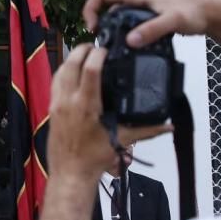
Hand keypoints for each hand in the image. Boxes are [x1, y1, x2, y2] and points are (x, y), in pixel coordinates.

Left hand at [48, 44, 170, 182]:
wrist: (70, 174)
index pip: (90, 69)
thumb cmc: (93, 158)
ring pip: (59, 71)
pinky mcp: (51, 109)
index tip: (106, 49)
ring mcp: (57, 104)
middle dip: (82, 50)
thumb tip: (169, 126)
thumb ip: (147, 130)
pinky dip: (62, 72)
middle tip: (94, 45)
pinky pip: (54, 83)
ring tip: (84, 54)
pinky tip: (72, 73)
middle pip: (70, 64)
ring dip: (70, 59)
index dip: (98, 54)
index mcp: (86, 105)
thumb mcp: (122, 141)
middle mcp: (68, 101)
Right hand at [82, 0, 220, 47]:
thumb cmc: (194, 11)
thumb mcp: (172, 21)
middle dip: (98, 21)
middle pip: (106, 5)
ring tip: (112, 46)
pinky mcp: (150, 15)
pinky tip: (130, 45)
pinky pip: (129, 21)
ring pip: (118, 14)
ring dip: (111, 27)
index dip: (90, 10)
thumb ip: (152, 30)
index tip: (93, 29)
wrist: (211, 12)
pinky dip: (124, 31)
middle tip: (100, 41)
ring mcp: (143, 5)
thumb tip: (131, 40)